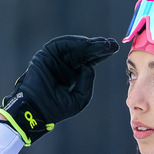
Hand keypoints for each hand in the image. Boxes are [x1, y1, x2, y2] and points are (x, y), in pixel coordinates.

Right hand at [0, 35, 118, 144]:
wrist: (38, 111)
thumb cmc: (58, 108)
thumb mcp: (81, 98)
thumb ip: (87, 81)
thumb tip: (88, 65)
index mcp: (73, 74)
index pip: (90, 60)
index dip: (102, 54)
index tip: (115, 48)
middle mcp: (65, 64)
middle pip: (85, 52)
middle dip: (99, 47)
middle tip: (112, 43)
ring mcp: (55, 59)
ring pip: (74, 47)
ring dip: (89, 43)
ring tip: (102, 43)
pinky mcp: (45, 55)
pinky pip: (60, 45)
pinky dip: (73, 43)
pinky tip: (86, 43)